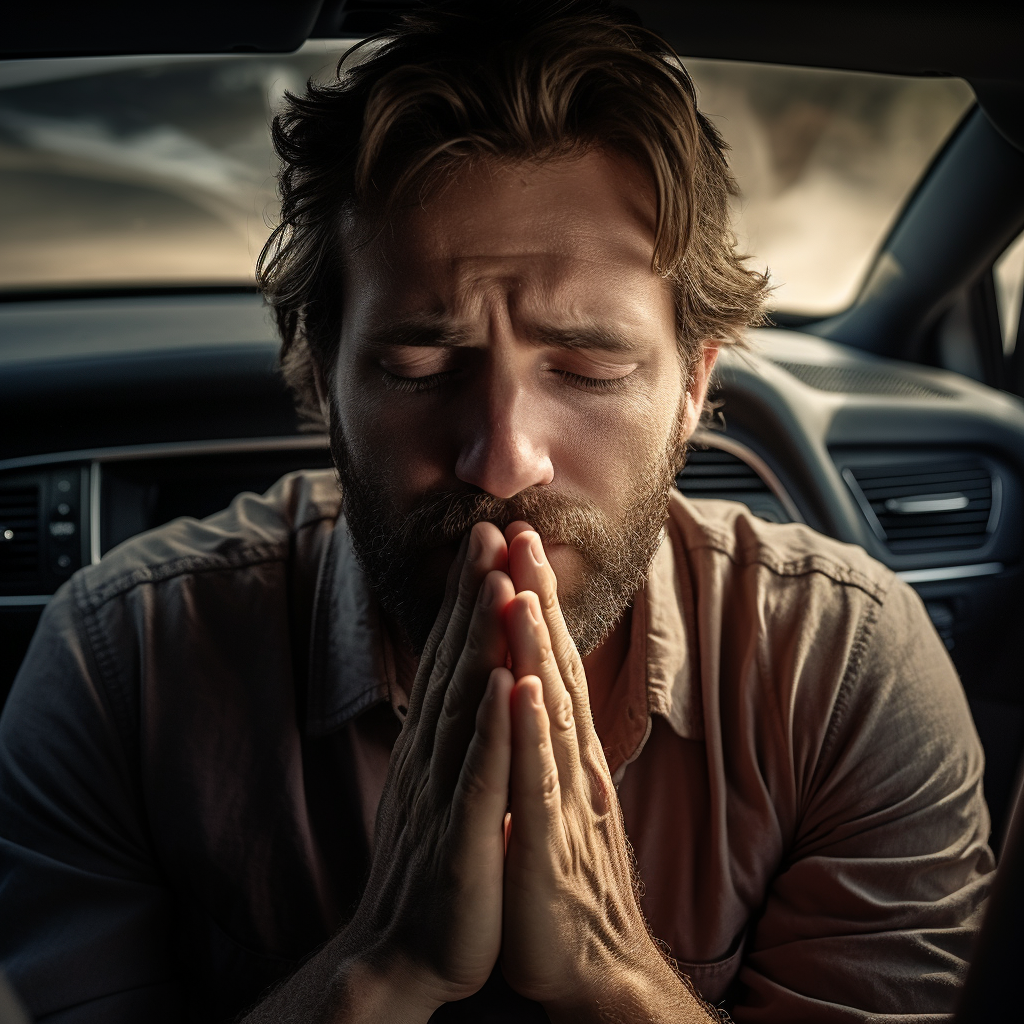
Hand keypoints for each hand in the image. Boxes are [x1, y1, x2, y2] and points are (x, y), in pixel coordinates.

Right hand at [342, 521, 516, 1016]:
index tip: (486, 540)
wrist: (403, 955)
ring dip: (481, 642)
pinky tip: (511, 688)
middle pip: (455, 663)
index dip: (467, 597)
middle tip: (488, 530)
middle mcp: (434, 756)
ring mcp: (445, 794)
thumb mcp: (443, 786)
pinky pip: (482, 778)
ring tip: (498, 581)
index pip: (452, 656)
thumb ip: (456, 733)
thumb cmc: (435, 865)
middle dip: (473, 595)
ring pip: (466, 705)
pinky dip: (496, 731)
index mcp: (436, 744)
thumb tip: (473, 681)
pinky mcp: (463, 840)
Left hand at [499, 526, 708, 1021]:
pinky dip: (530, 731)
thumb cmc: (564, 878)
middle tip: (519, 533)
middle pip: (555, 669)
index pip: (549, 663)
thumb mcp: (552, 797)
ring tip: (521, 588)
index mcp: (564, 753)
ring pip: (550, 712)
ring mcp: (565, 801)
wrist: (593, 967)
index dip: (534, 604)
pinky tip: (521, 687)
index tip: (514, 546)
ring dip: (536, 649)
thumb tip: (530, 690)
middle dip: (536, 599)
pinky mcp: (549, 845)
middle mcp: (571, 764)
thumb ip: (544, 745)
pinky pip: (539, 781)